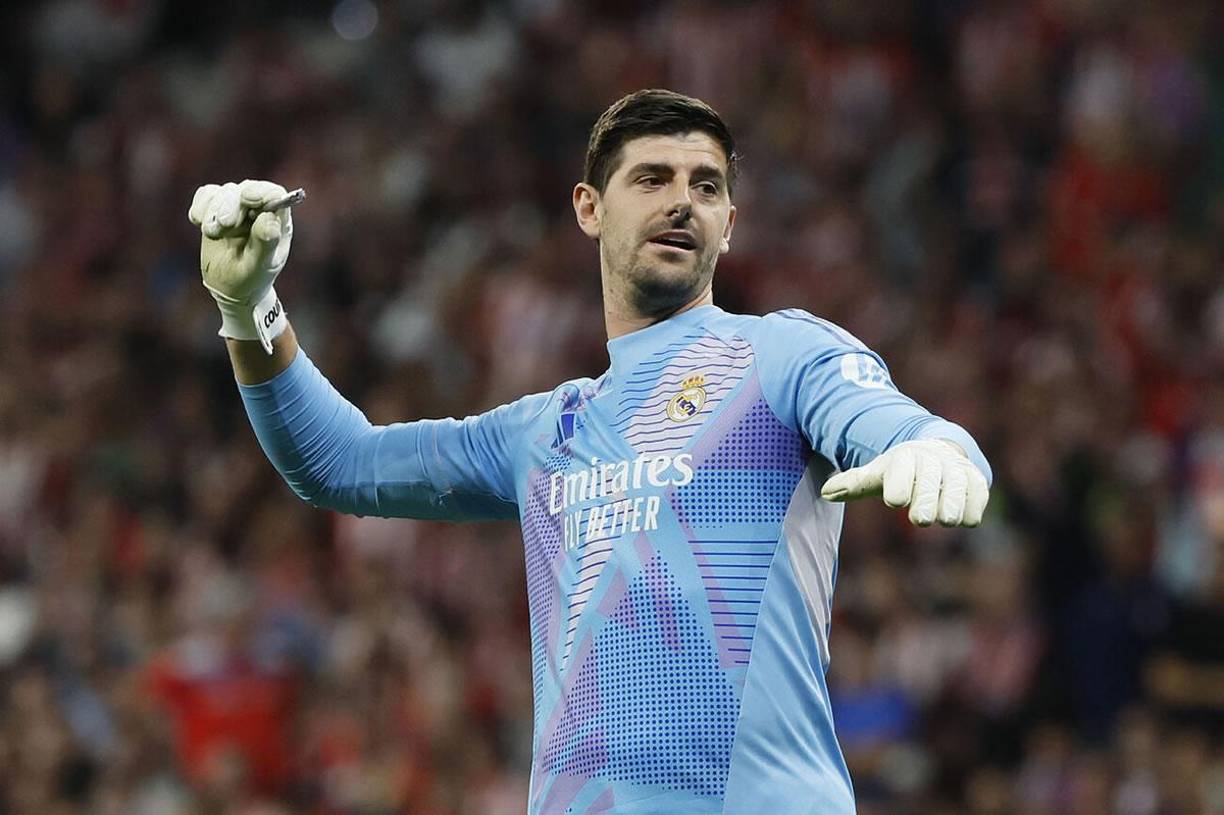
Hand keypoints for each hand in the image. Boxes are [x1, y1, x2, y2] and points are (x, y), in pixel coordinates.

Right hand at [188, 180, 293, 351]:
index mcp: (278, 220)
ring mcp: (237, 205)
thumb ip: (266, 243)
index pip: (274, 194)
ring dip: (214, 211)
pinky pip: (205, 195)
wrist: (230, 286)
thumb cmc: (252, 277)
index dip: (262, 192)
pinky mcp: (216, 207)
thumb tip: (267, 218)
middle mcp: (259, 208)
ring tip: (214, 234)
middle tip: (225, 224)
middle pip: (245, 190)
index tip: (248, 199)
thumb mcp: (260, 266)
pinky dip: (200, 207)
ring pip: (223, 192)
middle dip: (231, 205)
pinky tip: (199, 223)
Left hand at [820, 439, 988, 526]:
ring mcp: (956, 470)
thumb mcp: (877, 475)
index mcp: (905, 457)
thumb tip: (826, 492)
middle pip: (929, 483)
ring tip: (946, 519)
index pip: (902, 472)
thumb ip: (853, 483)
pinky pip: (978, 495)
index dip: (899, 486)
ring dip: (952, 506)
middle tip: (920, 519)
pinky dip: (973, 507)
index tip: (895, 501)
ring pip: (957, 489)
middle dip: (926, 501)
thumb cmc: (900, 471)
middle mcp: (932, 460)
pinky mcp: (977, 481)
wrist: (938, 453)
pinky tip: (966, 518)